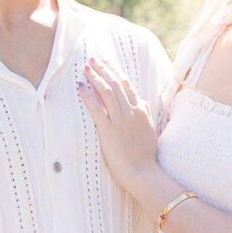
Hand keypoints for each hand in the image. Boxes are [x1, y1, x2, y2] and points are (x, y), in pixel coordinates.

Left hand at [78, 55, 160, 192]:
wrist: (142, 172)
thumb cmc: (145, 155)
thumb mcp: (150, 130)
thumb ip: (146, 114)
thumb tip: (142, 101)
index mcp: (141, 110)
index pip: (127, 85)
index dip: (115, 71)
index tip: (107, 63)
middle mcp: (131, 112)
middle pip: (116, 84)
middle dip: (103, 69)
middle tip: (92, 59)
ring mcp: (120, 120)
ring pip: (107, 92)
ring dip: (95, 77)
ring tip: (86, 68)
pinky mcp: (108, 131)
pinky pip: (96, 108)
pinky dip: (88, 95)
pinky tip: (81, 86)